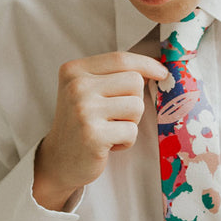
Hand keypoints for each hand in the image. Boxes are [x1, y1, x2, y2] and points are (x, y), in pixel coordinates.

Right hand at [33, 51, 167, 210]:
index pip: (121, 59)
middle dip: (134, 101)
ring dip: (130, 122)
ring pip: (137, 106)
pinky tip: (107, 144)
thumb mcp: (88, 92)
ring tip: (110, 130)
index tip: (162, 72)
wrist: (58, 160)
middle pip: (134, 81)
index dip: (146, 64)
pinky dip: (126, 141)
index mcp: (74, 70)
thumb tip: (157, 67)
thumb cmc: (81, 124)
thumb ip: (113, 76)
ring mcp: (84, 110)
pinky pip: (132, 131)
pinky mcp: (93, 135)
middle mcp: (77, 86)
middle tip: (115, 117)